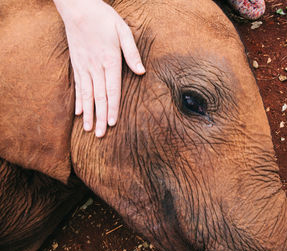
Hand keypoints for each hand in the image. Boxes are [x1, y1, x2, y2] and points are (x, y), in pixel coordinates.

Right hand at [54, 0, 144, 136]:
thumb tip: (142, 72)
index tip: (112, 123)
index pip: (113, 89)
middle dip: (101, 117)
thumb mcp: (123, 31)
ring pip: (87, 95)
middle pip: (100, 97)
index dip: (113, 107)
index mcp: (110, 60)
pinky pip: (78, 86)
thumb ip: (132, 53)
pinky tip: (79, 113)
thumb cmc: (104, 18)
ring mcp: (84, 67)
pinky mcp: (77, 64)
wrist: (77, 7)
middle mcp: (95, 67)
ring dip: (89, 113)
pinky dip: (79, 100)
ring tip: (89, 130)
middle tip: (101, 135)